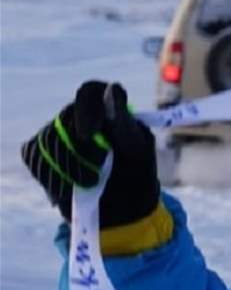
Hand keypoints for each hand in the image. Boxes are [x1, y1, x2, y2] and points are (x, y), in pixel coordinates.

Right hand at [20, 81, 159, 226]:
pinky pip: (35, 157)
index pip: (89, 92)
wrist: (122, 202)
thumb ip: (122, 120)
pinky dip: (52, 176)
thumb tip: (113, 87)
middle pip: (64, 120)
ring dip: (67, 167)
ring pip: (47, 140)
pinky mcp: (41, 151)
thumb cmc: (135, 171)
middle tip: (95, 174)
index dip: (86, 110)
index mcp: (107, 107)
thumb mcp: (136, 148)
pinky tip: (70, 187)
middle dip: (79, 150)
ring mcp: (57, 131)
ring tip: (89, 183)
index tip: (88, 135)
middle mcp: (79, 114)